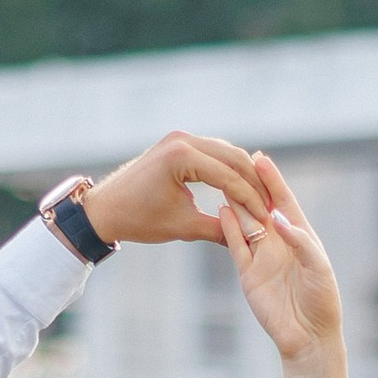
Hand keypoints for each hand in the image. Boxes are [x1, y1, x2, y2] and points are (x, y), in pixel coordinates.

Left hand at [81, 132, 269, 247]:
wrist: (106, 208)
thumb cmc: (139, 220)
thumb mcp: (182, 227)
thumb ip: (219, 230)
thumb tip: (252, 238)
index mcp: (182, 156)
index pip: (229, 176)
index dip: (251, 199)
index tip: (266, 218)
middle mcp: (183, 140)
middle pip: (234, 157)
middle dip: (254, 183)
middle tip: (271, 205)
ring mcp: (180, 138)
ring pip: (226, 152)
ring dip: (244, 175)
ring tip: (260, 198)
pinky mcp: (178, 143)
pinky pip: (213, 153)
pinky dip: (229, 170)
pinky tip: (241, 188)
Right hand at [216, 156, 350, 377]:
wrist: (308, 337)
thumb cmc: (322, 301)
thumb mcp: (318, 267)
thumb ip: (299, 240)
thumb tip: (277, 217)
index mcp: (300, 236)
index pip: (284, 201)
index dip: (273, 180)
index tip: (261, 159)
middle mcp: (279, 242)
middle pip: (261, 207)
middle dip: (250, 184)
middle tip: (236, 159)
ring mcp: (262, 257)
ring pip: (245, 222)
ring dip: (236, 201)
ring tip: (222, 178)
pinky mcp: (248, 274)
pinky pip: (235, 246)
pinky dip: (228, 228)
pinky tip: (221, 209)